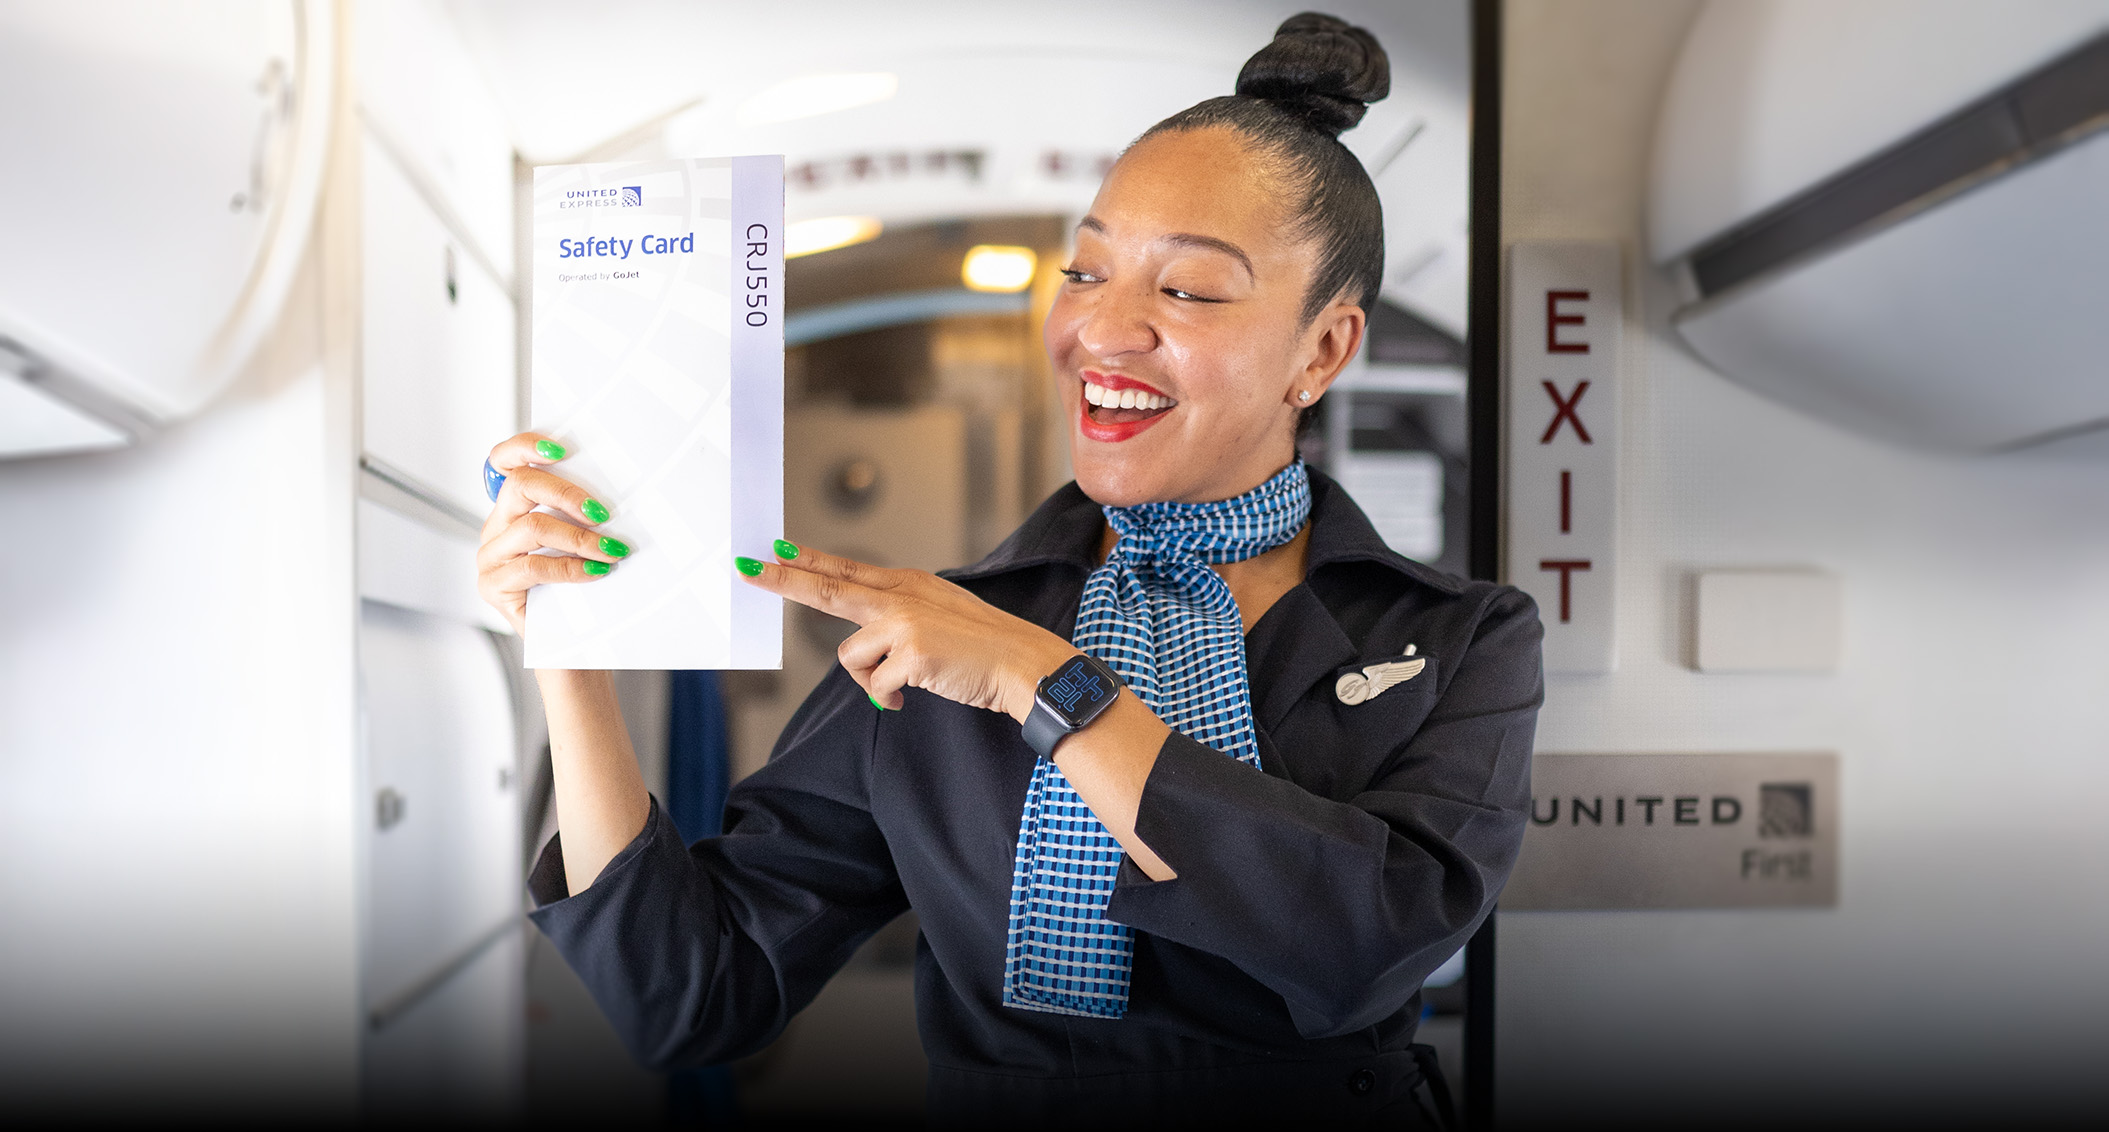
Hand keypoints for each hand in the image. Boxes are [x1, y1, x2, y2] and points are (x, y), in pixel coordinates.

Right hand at [476, 432, 630, 635]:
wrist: (574, 643)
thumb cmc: (581, 590)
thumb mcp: (582, 543)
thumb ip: (583, 514)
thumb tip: (619, 489)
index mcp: (514, 508)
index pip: (504, 461)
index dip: (525, 446)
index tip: (559, 448)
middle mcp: (497, 526)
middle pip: (520, 486)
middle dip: (567, 494)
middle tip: (603, 514)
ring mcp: (490, 557)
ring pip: (531, 528)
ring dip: (579, 538)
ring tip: (611, 552)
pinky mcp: (492, 586)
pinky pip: (532, 567)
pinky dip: (570, 567)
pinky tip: (595, 572)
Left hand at [738, 542, 1077, 720]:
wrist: (1021, 663)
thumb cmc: (981, 646)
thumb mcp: (937, 614)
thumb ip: (896, 619)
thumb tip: (861, 652)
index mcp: (906, 584)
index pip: (845, 569)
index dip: (805, 561)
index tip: (771, 550)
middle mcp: (900, 597)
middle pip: (829, 589)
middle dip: (784, 580)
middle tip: (746, 569)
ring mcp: (904, 623)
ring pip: (852, 659)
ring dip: (871, 680)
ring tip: (907, 681)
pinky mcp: (911, 653)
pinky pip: (876, 688)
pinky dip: (891, 699)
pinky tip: (917, 693)